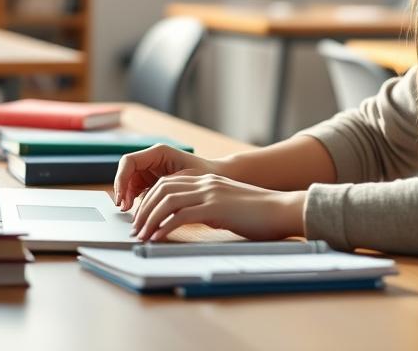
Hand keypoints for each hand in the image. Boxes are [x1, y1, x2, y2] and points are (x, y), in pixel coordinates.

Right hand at [113, 144, 220, 210]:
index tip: (121, 199)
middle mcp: (152, 159)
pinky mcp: (153, 181)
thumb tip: (145, 202)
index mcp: (159, 152)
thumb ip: (164, 189)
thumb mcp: (184, 181)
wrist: (219, 176)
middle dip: (123, 191)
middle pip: (126, 173)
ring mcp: (152, 169)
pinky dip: (136, 202)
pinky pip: (138, 190)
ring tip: (134, 215)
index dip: (121, 179)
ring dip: (128, 198)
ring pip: (130, 183)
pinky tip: (142, 213)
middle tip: (125, 210)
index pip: (128, 162)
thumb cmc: (205, 175)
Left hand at [131, 171, 306, 241]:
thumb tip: (189, 219)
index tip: (141, 218)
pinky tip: (157, 238)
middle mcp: (205, 182)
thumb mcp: (228, 205)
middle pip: (161, 189)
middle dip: (144, 209)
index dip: (149, 199)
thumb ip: (208, 208)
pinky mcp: (215, 208)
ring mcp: (210, 193)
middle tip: (136, 228)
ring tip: (142, 235)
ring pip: (167, 201)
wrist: (282, 209)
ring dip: (149, 219)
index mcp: (207, 180)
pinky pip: (181, 216)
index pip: (167, 183)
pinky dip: (164, 227)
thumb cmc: (259, 213)